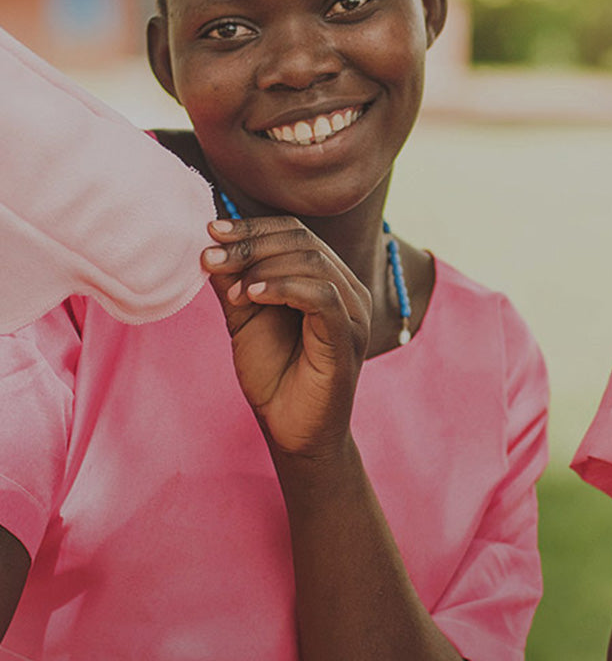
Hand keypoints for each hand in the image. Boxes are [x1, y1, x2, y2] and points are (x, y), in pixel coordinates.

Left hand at [202, 218, 370, 455]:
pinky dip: (283, 287)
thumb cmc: (274, 377)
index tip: (211, 230)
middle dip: (251, 242)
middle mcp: (348, 291)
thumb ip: (234, 283)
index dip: (254, 226)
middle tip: (210, 254)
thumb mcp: (245, 320)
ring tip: (231, 288)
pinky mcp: (348, 338)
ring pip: (313, 262)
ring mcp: (353, 314)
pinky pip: (322, 296)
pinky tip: (252, 295)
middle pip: (304, 241)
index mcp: (328, 281)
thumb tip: (211, 243)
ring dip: (262, 266)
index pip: (297, 233)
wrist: (292, 433)